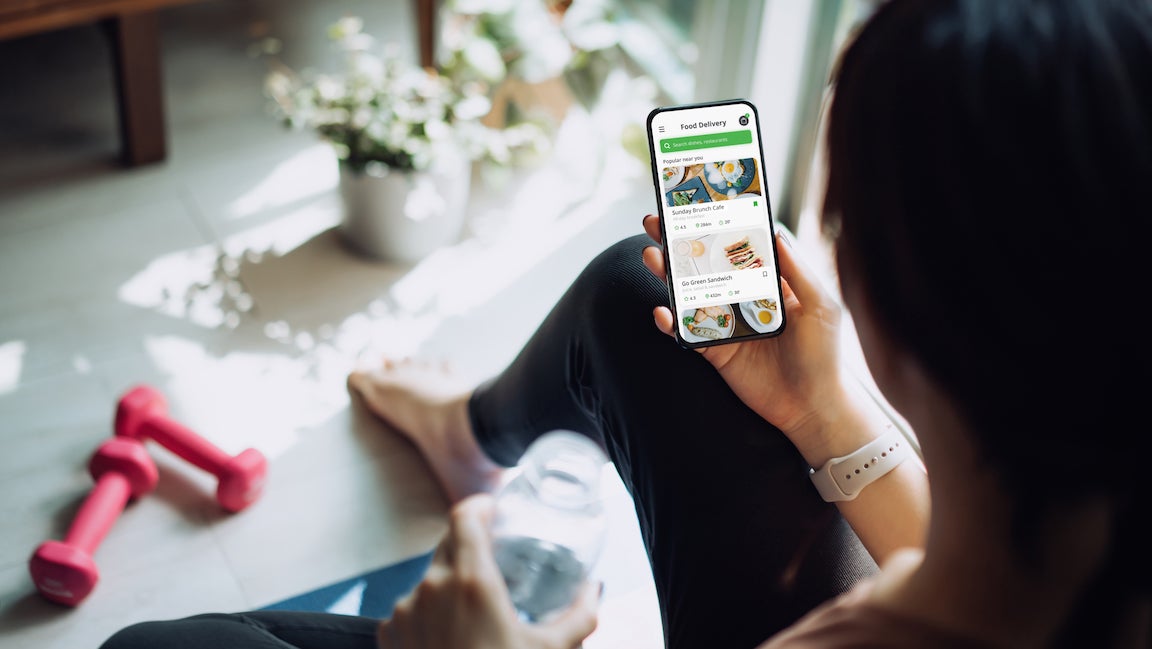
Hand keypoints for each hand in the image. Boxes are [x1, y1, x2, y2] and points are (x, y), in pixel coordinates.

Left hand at [377, 494, 599, 648]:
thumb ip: (581, 614)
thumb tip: (594, 589)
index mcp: (471, 581)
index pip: (464, 516)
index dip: (480, 506)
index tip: (495, 511)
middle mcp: (432, 588)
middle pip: (447, 542)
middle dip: (472, 545)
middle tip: (495, 560)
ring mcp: (405, 611)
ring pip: (430, 577)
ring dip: (451, 583)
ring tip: (476, 610)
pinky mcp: (390, 634)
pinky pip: (411, 606)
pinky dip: (430, 611)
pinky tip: (451, 634)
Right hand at [641, 214, 851, 451]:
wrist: (813, 407)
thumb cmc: (823, 354)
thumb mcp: (819, 304)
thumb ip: (797, 269)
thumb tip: (775, 231)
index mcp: (766, 281)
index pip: (734, 246)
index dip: (714, 225)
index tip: (694, 204)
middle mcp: (741, 298)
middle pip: (703, 264)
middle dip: (677, 242)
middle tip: (655, 221)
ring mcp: (725, 323)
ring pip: (688, 293)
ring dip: (667, 274)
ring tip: (651, 256)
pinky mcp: (714, 350)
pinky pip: (685, 332)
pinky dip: (670, 322)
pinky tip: (662, 312)